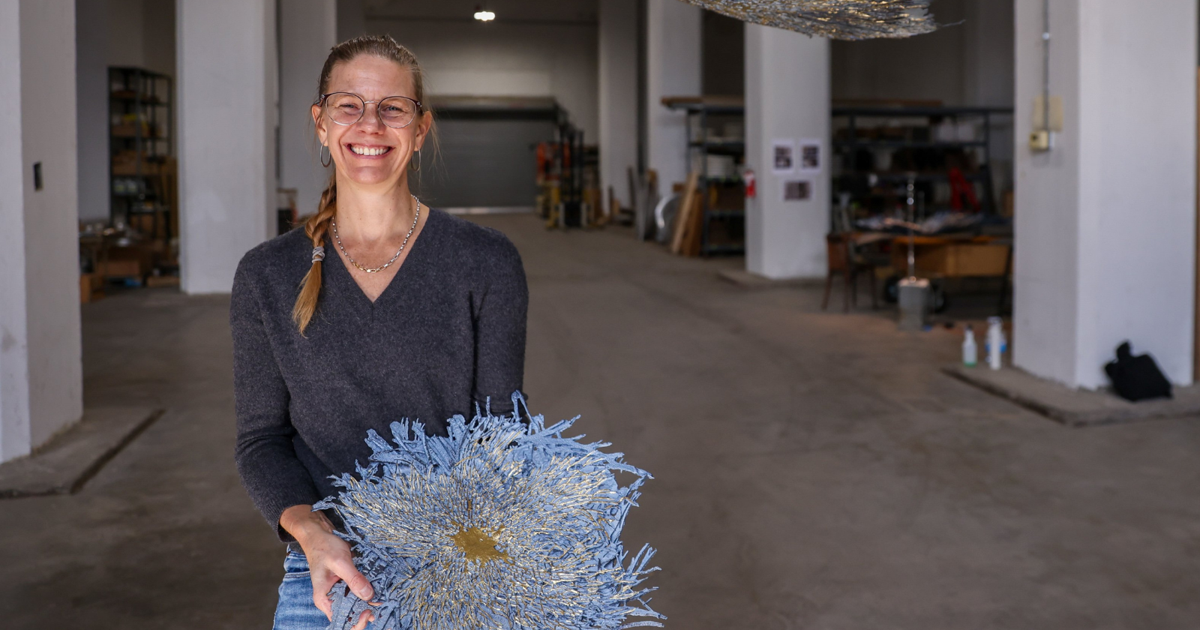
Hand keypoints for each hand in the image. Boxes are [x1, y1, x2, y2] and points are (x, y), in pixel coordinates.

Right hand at [280, 505, 375, 627]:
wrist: (318, 534)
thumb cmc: (323, 546)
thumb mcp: (340, 562)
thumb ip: (354, 579)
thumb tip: (368, 595)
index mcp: (324, 599)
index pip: (342, 620)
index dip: (357, 621)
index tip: (370, 611)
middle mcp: (331, 598)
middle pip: (351, 614)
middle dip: (366, 612)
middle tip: (381, 604)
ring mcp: (339, 591)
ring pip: (356, 603)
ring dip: (369, 602)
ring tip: (384, 598)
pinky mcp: (345, 583)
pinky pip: (358, 592)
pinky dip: (368, 591)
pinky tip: (379, 589)